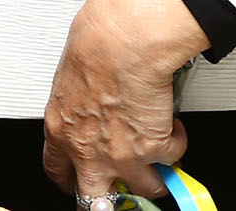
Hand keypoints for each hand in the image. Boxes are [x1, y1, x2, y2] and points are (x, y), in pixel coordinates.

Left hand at [42, 0, 204, 201]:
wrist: (122, 40)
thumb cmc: (95, 45)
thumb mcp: (69, 81)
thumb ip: (78, 107)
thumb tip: (91, 109)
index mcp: (60, 130)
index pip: (58, 171)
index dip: (72, 180)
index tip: (79, 178)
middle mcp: (88, 151)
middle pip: (94, 201)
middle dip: (109, 200)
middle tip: (122, 186)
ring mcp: (121, 156)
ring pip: (146, 187)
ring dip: (155, 172)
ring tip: (159, 152)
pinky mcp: (153, 149)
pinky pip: (173, 156)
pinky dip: (177, 141)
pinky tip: (172, 122)